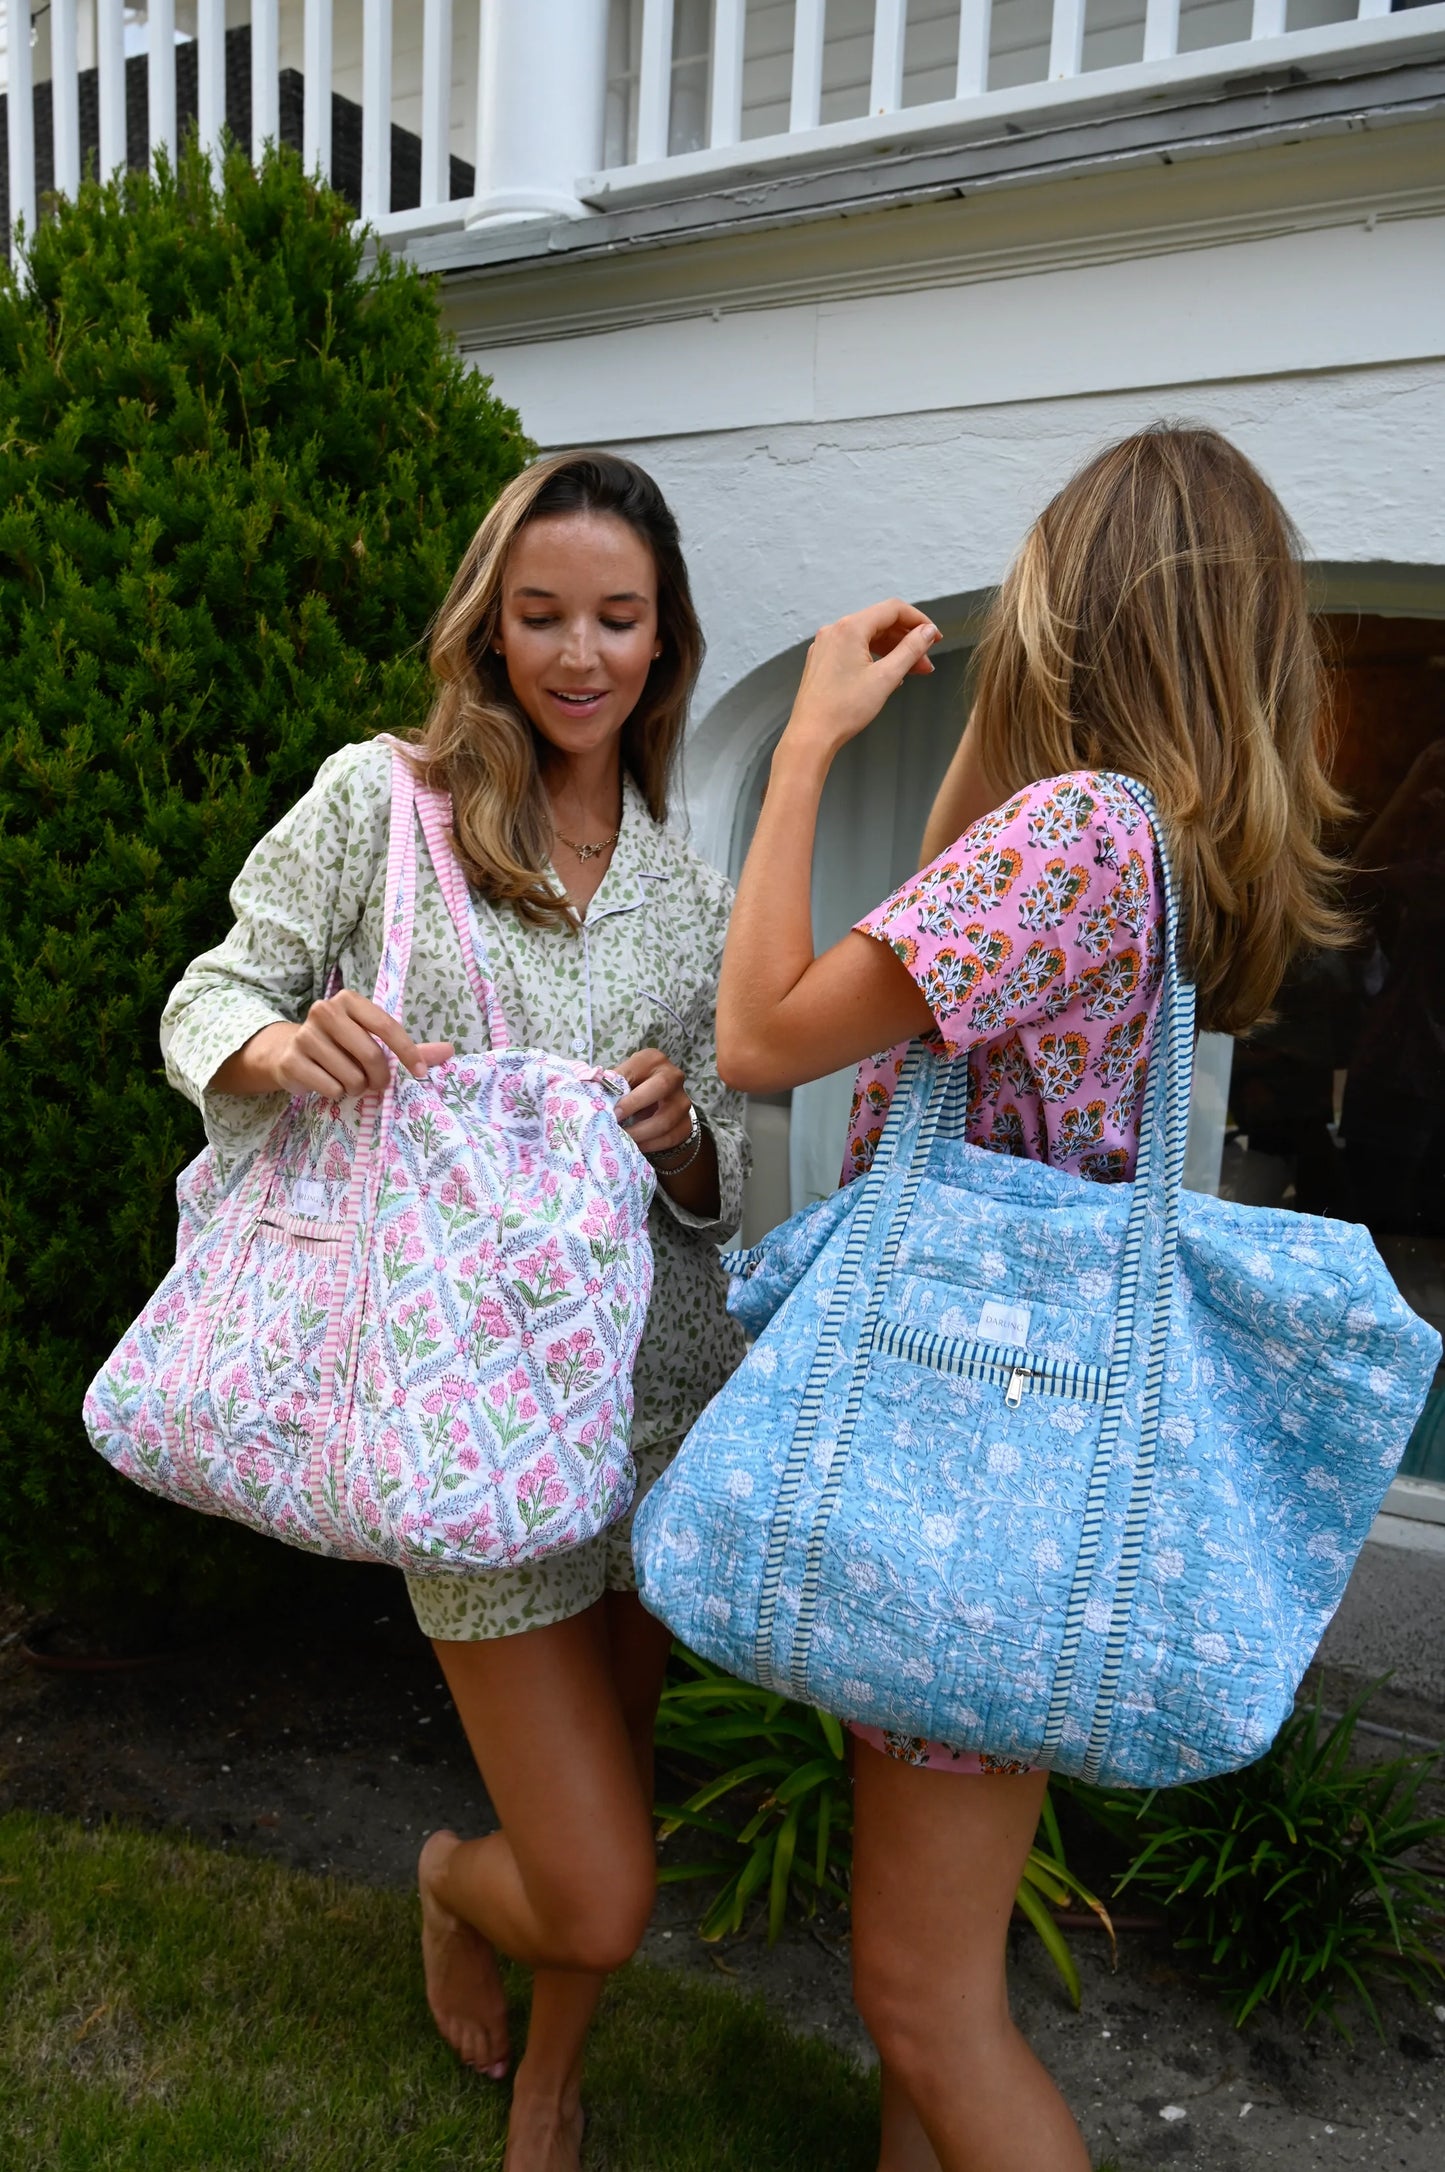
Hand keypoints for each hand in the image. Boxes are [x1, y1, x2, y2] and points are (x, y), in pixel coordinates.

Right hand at [242, 992, 453, 1099]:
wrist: (288, 1052)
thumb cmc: (340, 1045)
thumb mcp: (372, 1040)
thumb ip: (410, 1047)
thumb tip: (450, 1051)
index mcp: (348, 1000)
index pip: (386, 1025)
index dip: (407, 1052)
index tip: (420, 1073)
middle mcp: (325, 1011)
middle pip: (370, 1054)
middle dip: (380, 1078)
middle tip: (377, 1084)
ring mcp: (305, 1035)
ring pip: (351, 1076)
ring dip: (357, 1087)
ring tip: (349, 1082)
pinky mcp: (292, 1060)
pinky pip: (331, 1087)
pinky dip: (337, 1093)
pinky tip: (329, 1083)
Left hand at [612, 1048, 692, 1157]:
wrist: (661, 1103)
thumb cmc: (633, 1087)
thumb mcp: (623, 1079)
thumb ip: (610, 1084)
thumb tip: (589, 1096)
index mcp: (653, 1060)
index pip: (637, 1069)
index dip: (621, 1085)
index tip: (607, 1106)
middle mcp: (673, 1076)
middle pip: (660, 1086)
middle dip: (634, 1105)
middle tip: (614, 1120)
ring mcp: (683, 1101)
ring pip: (664, 1120)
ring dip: (638, 1133)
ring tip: (620, 1139)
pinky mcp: (686, 1124)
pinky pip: (668, 1138)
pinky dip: (648, 1145)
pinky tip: (634, 1146)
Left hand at [780, 599, 939, 763]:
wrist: (811, 736)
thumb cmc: (845, 709)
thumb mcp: (886, 677)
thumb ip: (911, 649)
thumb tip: (928, 632)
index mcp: (850, 628)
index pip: (893, 609)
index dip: (919, 621)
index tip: (935, 638)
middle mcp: (835, 630)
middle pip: (881, 623)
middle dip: (907, 640)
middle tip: (927, 662)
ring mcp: (826, 646)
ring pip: (868, 638)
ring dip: (893, 651)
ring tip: (913, 671)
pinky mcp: (822, 661)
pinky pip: (854, 650)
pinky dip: (875, 658)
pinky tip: (889, 676)